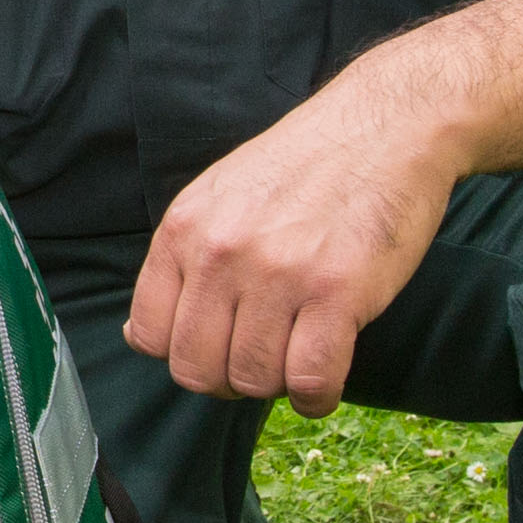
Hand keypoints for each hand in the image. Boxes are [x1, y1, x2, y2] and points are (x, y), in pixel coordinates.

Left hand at [125, 72, 457, 410]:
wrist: (385, 125)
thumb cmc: (305, 167)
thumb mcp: (219, 197)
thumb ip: (179, 262)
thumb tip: (137, 337)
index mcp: (184, 228)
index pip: (150, 335)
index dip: (185, 354)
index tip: (220, 345)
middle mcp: (221, 252)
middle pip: (196, 370)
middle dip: (227, 381)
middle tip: (262, 359)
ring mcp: (278, 273)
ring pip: (252, 380)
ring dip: (276, 384)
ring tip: (299, 354)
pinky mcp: (336, 291)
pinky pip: (309, 380)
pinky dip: (316, 396)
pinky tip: (324, 379)